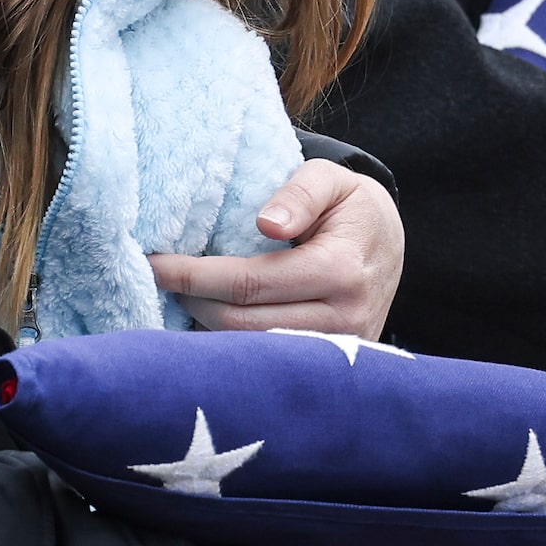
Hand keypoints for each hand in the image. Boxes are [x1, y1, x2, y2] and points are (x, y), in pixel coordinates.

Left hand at [152, 160, 402, 338]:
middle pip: (243, 324)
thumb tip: (267, 223)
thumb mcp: (334, 180)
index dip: (195, 276)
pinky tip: (211, 322)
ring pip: (252, 351)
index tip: (155, 265)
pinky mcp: (330, 365)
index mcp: (341, 270)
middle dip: (194, 302)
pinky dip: (233, 346)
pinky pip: (270, 361)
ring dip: (208, 328)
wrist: (391, 246)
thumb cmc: (354, 208)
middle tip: (163, 281)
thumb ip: (301, 192)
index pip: (249, 283)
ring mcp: (339, 349)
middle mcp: (344, 319)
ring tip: (184, 299)